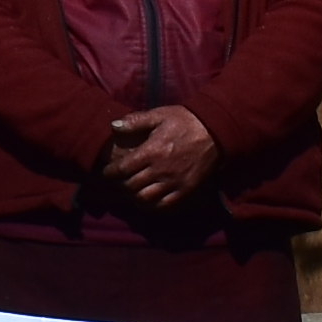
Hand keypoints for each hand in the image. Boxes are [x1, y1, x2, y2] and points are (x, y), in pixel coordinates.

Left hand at [99, 107, 215, 208]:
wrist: (215, 131)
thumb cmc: (185, 121)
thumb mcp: (160, 115)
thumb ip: (136, 121)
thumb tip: (113, 126)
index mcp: (152, 151)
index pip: (123, 168)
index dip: (110, 173)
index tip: (106, 172)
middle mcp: (160, 170)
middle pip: (131, 186)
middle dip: (120, 185)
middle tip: (117, 182)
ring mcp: (174, 182)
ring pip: (145, 199)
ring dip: (133, 197)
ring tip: (130, 192)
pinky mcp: (185, 190)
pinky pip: (164, 205)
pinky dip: (152, 206)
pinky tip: (147, 200)